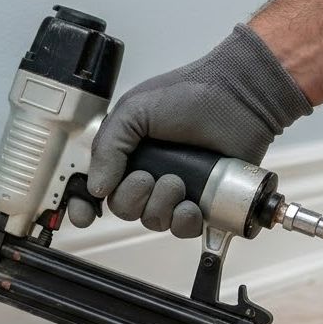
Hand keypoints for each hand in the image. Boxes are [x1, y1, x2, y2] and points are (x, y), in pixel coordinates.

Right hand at [68, 24, 311, 237]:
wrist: (238, 97)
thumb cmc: (188, 94)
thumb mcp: (133, 110)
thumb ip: (108, 147)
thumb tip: (97, 188)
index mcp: (125, 153)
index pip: (95, 188)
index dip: (84, 206)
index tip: (84, 215)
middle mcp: (147, 173)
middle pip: (123, 208)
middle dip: (133, 198)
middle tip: (149, 176)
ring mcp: (175, 189)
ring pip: (152, 220)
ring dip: (160, 206)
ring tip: (178, 182)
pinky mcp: (202, 201)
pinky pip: (182, 228)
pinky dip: (183, 221)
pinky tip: (191, 205)